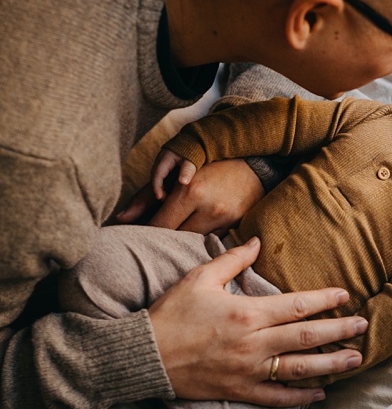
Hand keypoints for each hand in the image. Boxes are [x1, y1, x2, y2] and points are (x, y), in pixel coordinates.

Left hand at [116, 158, 264, 233]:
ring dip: (181, 238)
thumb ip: (146, 197)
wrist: (255, 167)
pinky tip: (195, 230)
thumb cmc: (209, 168)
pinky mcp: (236, 227)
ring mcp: (225, 220)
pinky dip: (199, 238)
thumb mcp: (175, 177)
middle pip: (174, 236)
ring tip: (175, 231)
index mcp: (189, 191)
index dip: (146, 231)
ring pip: (191, 241)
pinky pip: (208, 240)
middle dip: (162, 236)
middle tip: (153, 236)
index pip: (158, 225)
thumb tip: (120, 219)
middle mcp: (208, 207)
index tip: (138, 234)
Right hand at [147, 237, 366, 405]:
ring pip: (300, 368)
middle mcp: (253, 343)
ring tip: (356, 359)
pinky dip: (301, 397)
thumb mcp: (198, 279)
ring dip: (332, 365)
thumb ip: (231, 260)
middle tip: (364, 327)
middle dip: (339, 331)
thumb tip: (256, 241)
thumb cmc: (169, 314)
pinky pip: (276, 397)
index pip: (297, 305)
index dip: (325, 300)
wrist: (140, 357)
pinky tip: (321, 394)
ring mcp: (247, 370)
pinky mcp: (238, 391)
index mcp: (246, 313)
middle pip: (307, 336)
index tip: (345, 295)